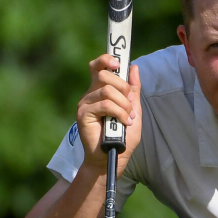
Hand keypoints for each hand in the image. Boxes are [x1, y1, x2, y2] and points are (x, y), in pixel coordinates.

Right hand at [73, 54, 141, 176]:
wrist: (112, 158)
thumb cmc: (122, 137)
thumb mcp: (133, 110)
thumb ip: (133, 90)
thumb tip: (134, 67)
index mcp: (101, 90)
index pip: (99, 66)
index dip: (106, 59)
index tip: (118, 63)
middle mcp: (91, 94)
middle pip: (104, 75)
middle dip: (122, 87)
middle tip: (130, 103)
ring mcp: (85, 103)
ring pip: (106, 91)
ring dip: (123, 105)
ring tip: (128, 118)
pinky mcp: (83, 114)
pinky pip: (104, 105)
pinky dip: (119, 113)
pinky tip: (124, 123)